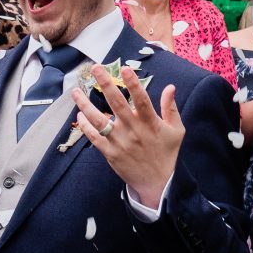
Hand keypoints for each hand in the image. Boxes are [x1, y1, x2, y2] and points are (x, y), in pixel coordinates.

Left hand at [71, 65, 181, 208]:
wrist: (159, 184)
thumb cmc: (168, 154)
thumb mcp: (177, 130)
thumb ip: (171, 108)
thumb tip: (170, 86)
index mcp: (150, 123)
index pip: (141, 99)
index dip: (133, 84)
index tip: (125, 68)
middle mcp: (133, 130)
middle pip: (117, 104)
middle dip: (105, 84)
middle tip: (96, 68)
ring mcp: (120, 143)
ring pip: (99, 120)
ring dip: (86, 105)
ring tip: (76, 91)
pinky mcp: (111, 154)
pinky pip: (95, 138)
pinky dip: (86, 126)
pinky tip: (80, 114)